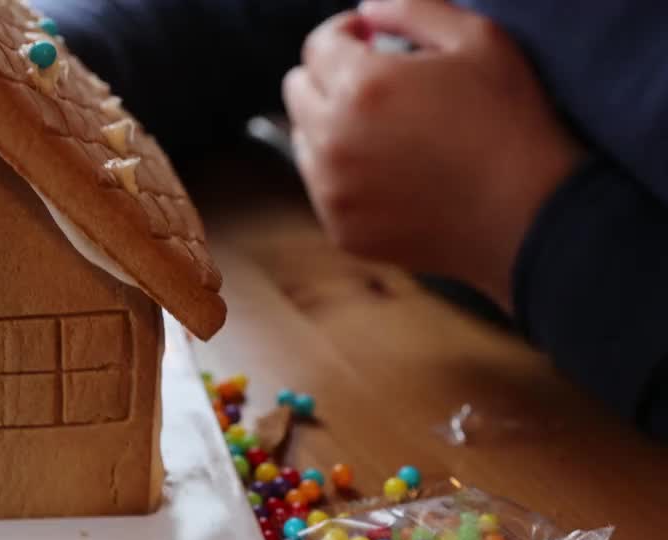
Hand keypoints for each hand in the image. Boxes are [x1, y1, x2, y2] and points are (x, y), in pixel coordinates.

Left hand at [282, 0, 581, 309]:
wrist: (531, 214)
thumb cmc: (510, 120)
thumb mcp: (477, 38)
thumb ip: (412, 9)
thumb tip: (366, 9)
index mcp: (361, 87)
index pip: (317, 46)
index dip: (345, 34)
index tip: (370, 38)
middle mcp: (333, 140)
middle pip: (297, 90)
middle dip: (329, 76)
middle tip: (374, 82)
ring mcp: (332, 191)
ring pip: (303, 139)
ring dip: (330, 124)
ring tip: (382, 128)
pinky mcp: (341, 229)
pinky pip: (321, 187)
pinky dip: (342, 172)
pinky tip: (389, 169)